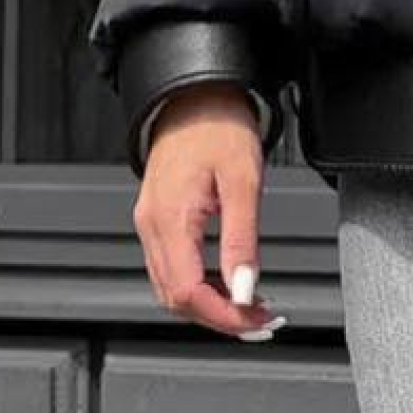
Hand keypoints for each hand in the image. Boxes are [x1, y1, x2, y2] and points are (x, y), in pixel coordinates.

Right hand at [133, 85, 285, 340]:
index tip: (257, 323)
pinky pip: (171, 265)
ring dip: (210, 304)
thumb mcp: (243, 179)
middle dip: (220, 317)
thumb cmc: (218, 122)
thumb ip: (243, 239)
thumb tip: (247, 290)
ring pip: (171, 287)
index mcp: (169, 218)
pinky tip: (227, 281)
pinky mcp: (157, 216)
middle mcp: (151, 225)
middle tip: (262, 321)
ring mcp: (150, 221)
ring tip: (251, 305)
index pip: (188, 293)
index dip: (224, 317)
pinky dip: (199, 283)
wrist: (194, 90)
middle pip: (176, 298)